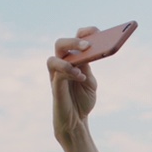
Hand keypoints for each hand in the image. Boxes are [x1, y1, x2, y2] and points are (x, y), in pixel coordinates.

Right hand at [47, 27, 99, 143]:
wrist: (76, 120)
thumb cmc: (82, 100)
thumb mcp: (90, 82)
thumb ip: (88, 68)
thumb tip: (91, 54)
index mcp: (73, 60)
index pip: (76, 40)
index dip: (85, 33)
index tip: (98, 31)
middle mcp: (62, 64)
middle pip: (61, 44)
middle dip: (75, 41)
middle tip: (89, 45)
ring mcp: (56, 74)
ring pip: (53, 57)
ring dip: (69, 56)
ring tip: (84, 58)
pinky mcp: (55, 86)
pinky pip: (58, 74)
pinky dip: (70, 72)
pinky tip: (81, 76)